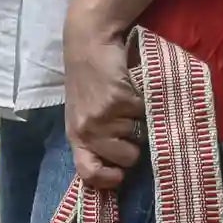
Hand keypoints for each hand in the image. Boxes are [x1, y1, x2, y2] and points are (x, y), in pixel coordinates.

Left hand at [62, 10, 142, 189]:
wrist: (89, 43)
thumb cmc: (89, 81)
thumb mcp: (84, 115)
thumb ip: (96, 140)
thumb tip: (121, 169)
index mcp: (77, 137)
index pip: (88, 173)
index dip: (108, 180)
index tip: (121, 176)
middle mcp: (87, 131)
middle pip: (127, 159)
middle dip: (134, 144)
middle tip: (127, 122)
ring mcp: (103, 116)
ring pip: (139, 136)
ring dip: (139, 121)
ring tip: (125, 101)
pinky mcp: (118, 100)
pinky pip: (145, 114)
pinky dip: (144, 103)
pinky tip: (130, 89)